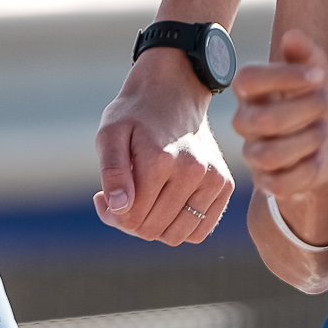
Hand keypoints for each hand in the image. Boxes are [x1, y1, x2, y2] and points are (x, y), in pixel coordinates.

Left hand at [94, 46, 233, 245]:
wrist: (174, 91)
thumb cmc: (135, 114)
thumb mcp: (110, 134)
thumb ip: (112, 172)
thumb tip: (119, 208)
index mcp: (159, 160)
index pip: (130, 218)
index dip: (112, 214)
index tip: (103, 196)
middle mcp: (192, 171)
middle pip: (152, 229)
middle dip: (131, 221)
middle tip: (123, 198)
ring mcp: (212, 179)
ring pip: (176, 236)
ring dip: (155, 227)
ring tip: (145, 200)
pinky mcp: (224, 185)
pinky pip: (199, 231)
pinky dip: (180, 226)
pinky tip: (166, 204)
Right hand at [232, 29, 327, 242]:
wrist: (323, 147)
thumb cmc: (314, 105)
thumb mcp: (318, 76)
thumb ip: (306, 53)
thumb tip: (292, 35)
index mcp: (251, 93)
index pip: (248, 79)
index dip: (284, 76)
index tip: (318, 75)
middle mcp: (246, 123)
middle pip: (263, 120)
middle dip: (304, 110)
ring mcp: (254, 154)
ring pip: (269, 155)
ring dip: (306, 141)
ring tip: (323, 131)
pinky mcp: (268, 182)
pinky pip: (280, 184)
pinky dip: (307, 170)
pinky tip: (319, 157)